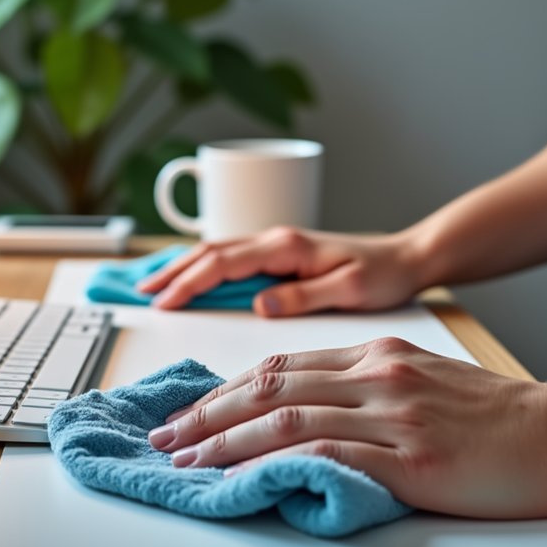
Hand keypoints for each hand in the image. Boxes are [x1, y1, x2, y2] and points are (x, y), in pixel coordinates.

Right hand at [136, 227, 426, 316]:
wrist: (409, 258)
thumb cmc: (385, 274)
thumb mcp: (351, 290)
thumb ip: (305, 297)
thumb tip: (260, 305)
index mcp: (287, 247)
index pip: (224, 262)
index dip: (189, 283)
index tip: (162, 303)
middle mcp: (276, 241)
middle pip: (210, 251)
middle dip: (172, 271)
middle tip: (137, 292)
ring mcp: (277, 247)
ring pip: (217, 252)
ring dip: (182, 267)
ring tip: (150, 285)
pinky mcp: (282, 258)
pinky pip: (232, 260)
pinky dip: (203, 268)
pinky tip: (189, 280)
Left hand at [147, 337, 546, 518]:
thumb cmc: (503, 420)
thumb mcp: (428, 384)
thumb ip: (372, 391)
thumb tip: (316, 417)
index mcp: (379, 354)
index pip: (282, 366)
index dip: (227, 390)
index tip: (193, 411)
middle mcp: (377, 374)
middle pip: (269, 385)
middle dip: (207, 413)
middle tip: (165, 436)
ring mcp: (392, 413)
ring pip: (285, 418)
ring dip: (223, 442)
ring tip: (185, 462)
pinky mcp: (408, 456)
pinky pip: (324, 456)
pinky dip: (271, 466)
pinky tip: (242, 479)